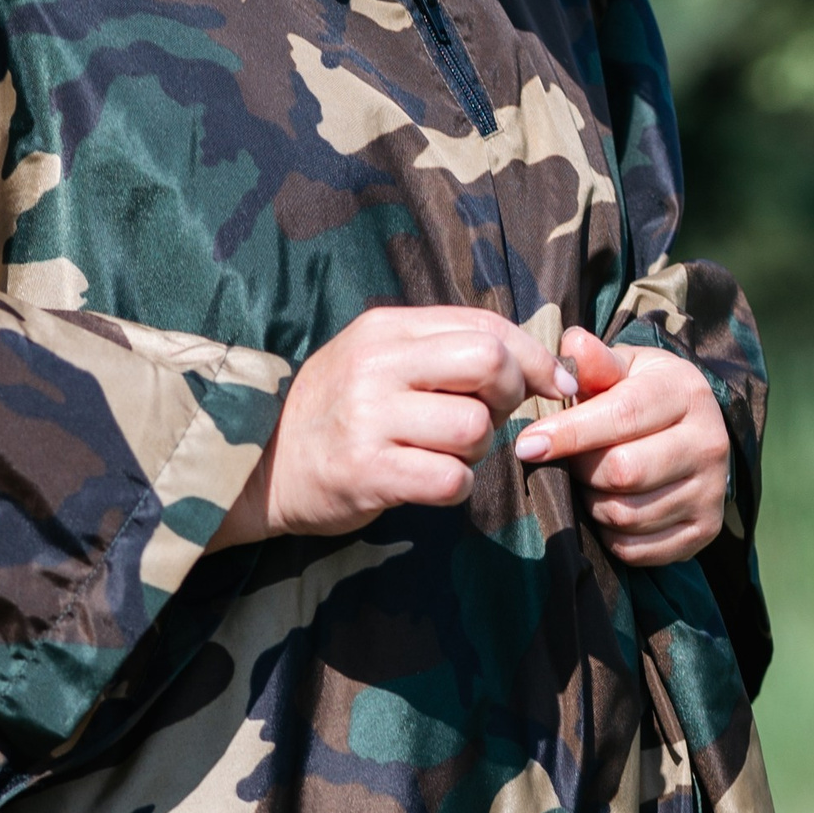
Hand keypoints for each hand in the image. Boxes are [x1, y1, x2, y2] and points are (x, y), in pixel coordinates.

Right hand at [215, 306, 572, 545]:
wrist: (259, 468)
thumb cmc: (335, 413)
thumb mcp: (376, 359)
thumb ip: (440, 349)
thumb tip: (530, 359)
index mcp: (385, 328)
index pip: (485, 326)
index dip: (534, 356)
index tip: (553, 383)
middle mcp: (376, 365)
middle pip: (489, 364)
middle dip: (511, 396)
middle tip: (493, 418)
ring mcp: (369, 418)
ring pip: (475, 428)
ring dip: (477, 450)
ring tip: (444, 453)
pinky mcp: (367, 472)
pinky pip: (451, 479)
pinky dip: (456, 486)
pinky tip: (429, 482)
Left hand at [510, 329, 730, 566]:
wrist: (692, 433)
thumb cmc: (643, 396)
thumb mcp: (623, 370)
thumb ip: (596, 364)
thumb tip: (573, 344)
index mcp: (687, 393)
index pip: (622, 416)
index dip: (569, 433)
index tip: (528, 444)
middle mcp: (709, 442)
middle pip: (624, 471)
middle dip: (582, 470)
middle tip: (570, 462)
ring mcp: (711, 492)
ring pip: (626, 514)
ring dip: (592, 503)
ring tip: (591, 482)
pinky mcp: (704, 530)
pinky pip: (637, 548)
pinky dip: (610, 534)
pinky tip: (609, 508)